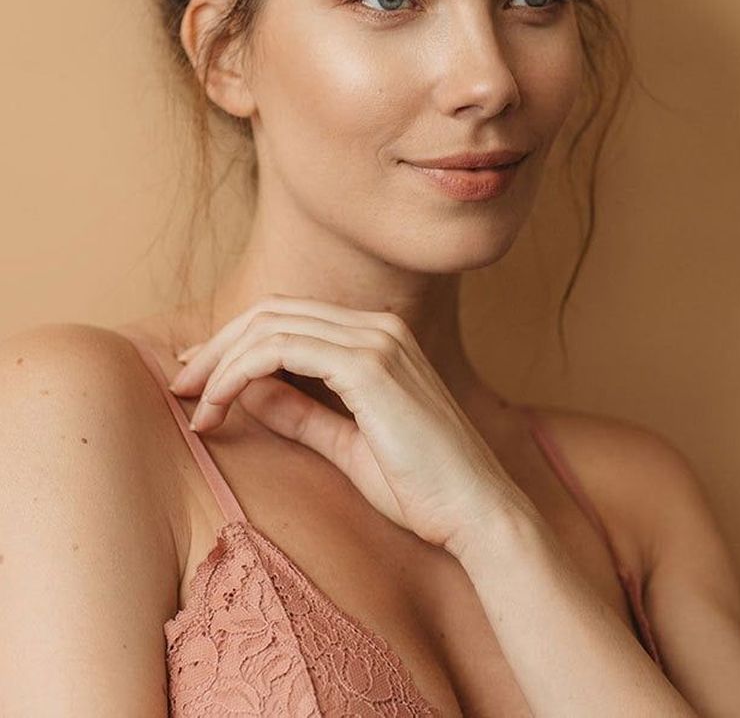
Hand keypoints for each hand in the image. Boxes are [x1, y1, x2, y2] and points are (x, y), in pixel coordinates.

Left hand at [167, 294, 528, 554]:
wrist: (474, 513)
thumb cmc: (420, 486)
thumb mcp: (345, 443)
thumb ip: (300, 411)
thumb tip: (249, 390)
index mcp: (379, 339)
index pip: (289, 319)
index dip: (235, 342)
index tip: (199, 377)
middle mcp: (378, 328)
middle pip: (272, 312)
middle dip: (217, 346)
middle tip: (180, 385)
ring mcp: (377, 341)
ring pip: (271, 325)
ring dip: (220, 360)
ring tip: (190, 401)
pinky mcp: (370, 366)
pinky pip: (282, 350)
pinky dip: (239, 373)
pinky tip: (217, 406)